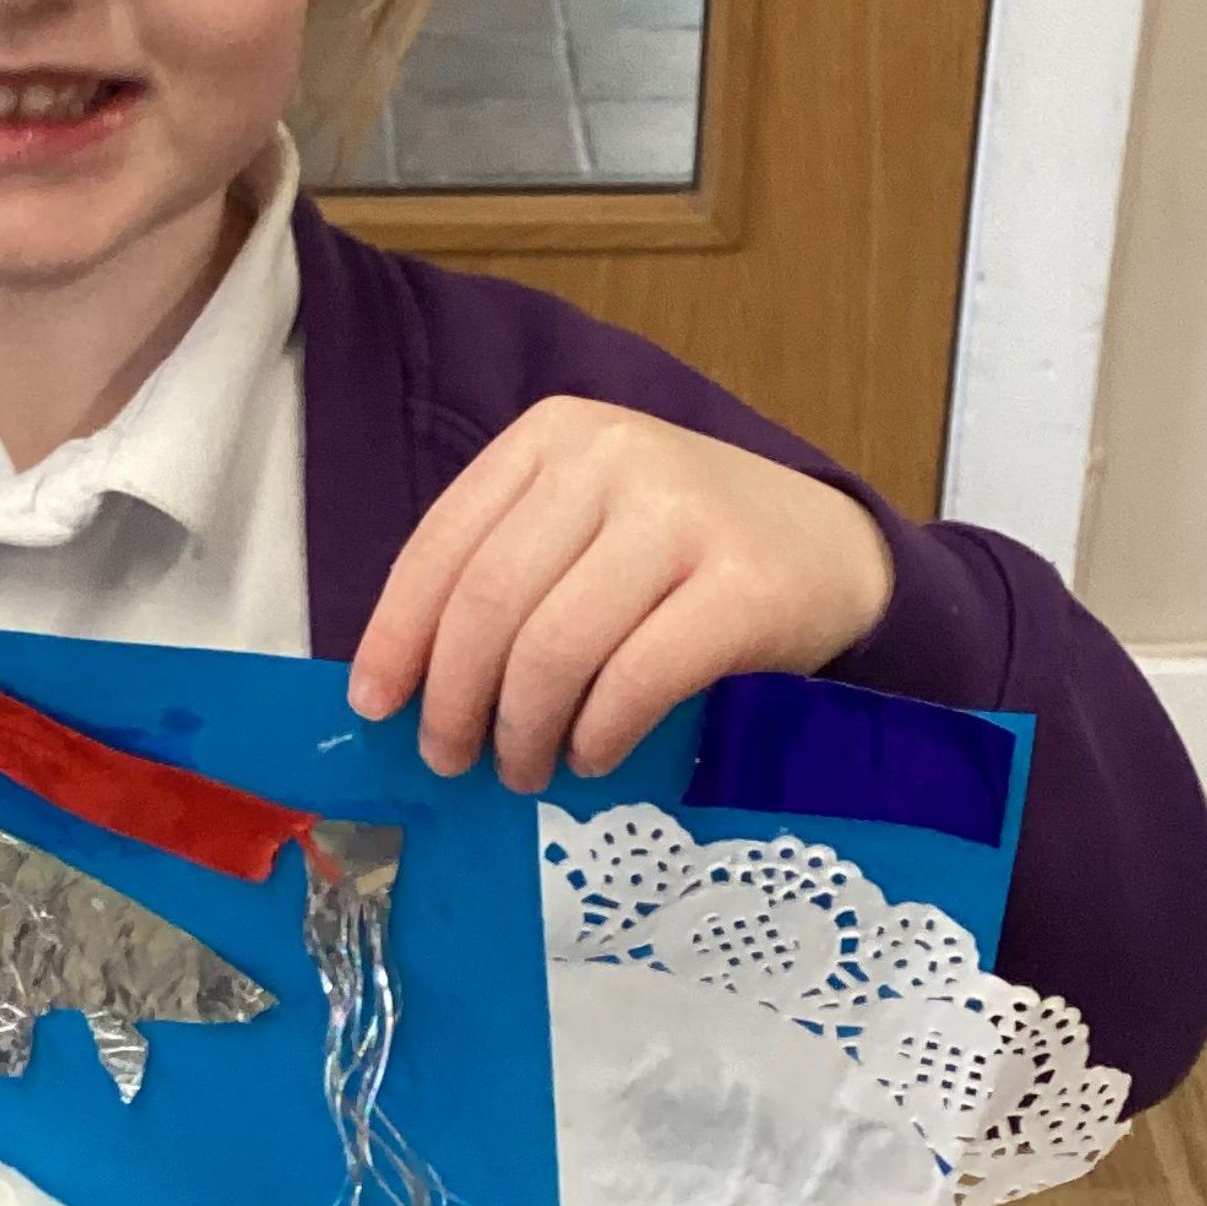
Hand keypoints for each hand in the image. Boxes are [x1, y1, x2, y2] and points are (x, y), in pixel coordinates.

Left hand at [346, 396, 895, 790]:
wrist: (833, 550)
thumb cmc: (683, 551)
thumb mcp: (585, 524)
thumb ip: (506, 570)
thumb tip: (400, 679)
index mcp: (555, 435)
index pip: (444, 545)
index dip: (397, 635)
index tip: (373, 705)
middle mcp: (613, 458)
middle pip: (490, 603)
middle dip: (454, 699)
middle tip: (450, 759)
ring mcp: (683, 515)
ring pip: (553, 648)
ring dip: (523, 731)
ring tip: (524, 770)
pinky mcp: (742, 585)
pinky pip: (635, 680)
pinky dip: (597, 734)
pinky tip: (591, 756)